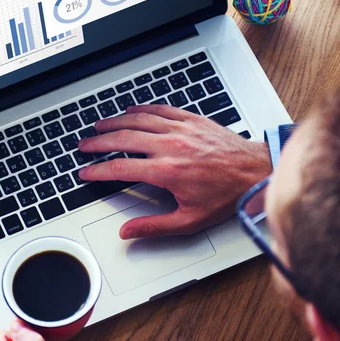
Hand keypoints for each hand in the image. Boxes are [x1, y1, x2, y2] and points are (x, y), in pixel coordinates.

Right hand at [78, 105, 271, 239]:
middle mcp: (170, 146)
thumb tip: (128, 232)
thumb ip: (154, 226)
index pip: (120, 168)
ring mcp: (180, 129)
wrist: (255, 171)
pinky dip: (141, 109)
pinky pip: (159, 109)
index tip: (86, 172)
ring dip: (114, 122)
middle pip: (123, 139)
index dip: (98, 171)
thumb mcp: (190, 220)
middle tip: (84, 145)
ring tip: (99, 126)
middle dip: (98, 142)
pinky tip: (130, 110)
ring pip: (137, 120)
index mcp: (167, 171)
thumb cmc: (226, 195)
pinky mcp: (190, 119)